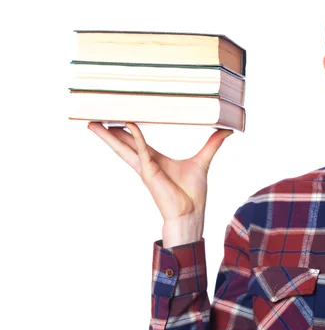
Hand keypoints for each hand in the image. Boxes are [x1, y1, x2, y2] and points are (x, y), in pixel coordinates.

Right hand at [88, 122, 232, 247]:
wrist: (191, 213)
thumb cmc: (193, 193)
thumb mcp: (203, 161)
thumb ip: (212, 144)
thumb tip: (226, 130)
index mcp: (155, 159)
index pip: (136, 140)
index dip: (126, 130)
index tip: (117, 116)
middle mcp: (145, 163)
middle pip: (122, 143)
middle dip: (108, 131)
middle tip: (94, 116)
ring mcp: (145, 168)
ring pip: (123, 147)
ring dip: (108, 136)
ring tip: (93, 123)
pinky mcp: (150, 172)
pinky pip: (142, 151)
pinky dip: (136, 138)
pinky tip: (129, 124)